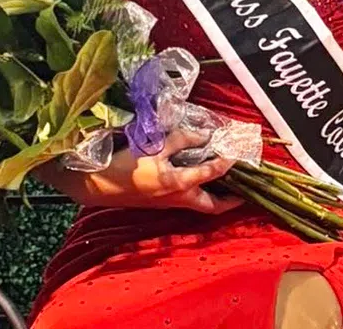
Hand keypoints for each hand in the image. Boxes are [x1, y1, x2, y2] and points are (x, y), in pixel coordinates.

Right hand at [43, 130, 242, 213]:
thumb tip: (204, 135)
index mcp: (178, 183)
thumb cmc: (124, 164)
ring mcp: (170, 203)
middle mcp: (178, 198)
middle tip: (246, 188)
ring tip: (230, 182)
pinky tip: (201, 177)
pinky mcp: (161, 202)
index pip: (212, 172)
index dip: (228, 160)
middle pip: (213, 207)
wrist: (96, 185)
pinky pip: (189, 200)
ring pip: (202, 205)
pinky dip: (201, 191)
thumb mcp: (153, 145)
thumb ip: (181, 139)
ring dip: (217, 196)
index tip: (238, 150)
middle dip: (232, 200)